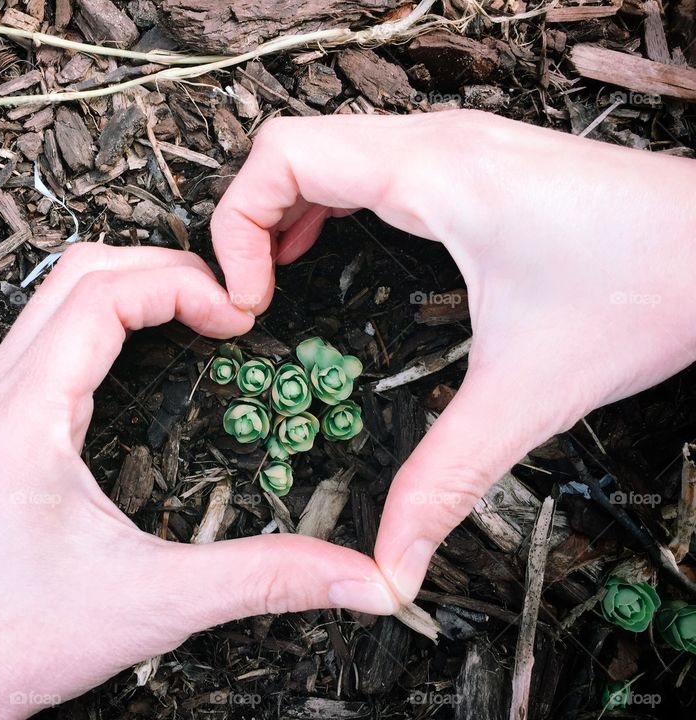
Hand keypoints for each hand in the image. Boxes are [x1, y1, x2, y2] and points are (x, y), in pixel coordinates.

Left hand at [0, 244, 399, 718]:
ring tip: (196, 313)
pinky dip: (105, 319)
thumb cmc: (22, 640)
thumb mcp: (159, 602)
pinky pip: (47, 336)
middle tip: (226, 302)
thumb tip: (364, 578)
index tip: (238, 316)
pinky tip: (147, 352)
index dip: (181, 285)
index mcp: (24, 417)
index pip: (102, 295)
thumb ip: (268, 578)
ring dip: (131, 286)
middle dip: (161, 268)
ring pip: (56, 297)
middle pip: (77, 273)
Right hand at [211, 110, 695, 601]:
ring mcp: (455, 145)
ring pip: (326, 147)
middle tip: (250, 299)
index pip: (283, 156)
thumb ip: (442, 483)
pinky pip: (364, 161)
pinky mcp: (472, 162)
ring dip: (283, 208)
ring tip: (272, 278)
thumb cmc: (655, 286)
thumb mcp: (525, 394)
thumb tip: (390, 563)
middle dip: (247, 220)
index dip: (235, 225)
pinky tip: (327, 250)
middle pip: (291, 146)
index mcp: (433, 175)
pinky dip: (324, 201)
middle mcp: (436, 144)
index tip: (247, 302)